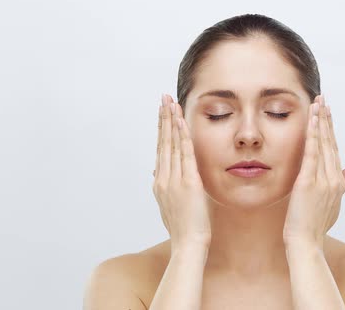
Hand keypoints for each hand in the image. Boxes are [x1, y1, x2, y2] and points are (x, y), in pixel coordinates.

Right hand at [152, 94, 211, 250]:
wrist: (188, 245)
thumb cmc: (183, 228)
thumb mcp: (169, 206)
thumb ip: (164, 187)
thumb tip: (156, 172)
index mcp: (160, 183)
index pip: (160, 150)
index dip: (161, 130)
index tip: (162, 113)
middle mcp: (163, 178)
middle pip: (162, 142)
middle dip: (163, 118)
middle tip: (163, 98)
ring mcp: (174, 180)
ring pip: (171, 144)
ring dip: (171, 121)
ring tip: (170, 102)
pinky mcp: (188, 183)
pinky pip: (184, 154)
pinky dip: (182, 136)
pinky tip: (181, 122)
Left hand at [283, 95, 344, 248]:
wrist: (306, 242)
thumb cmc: (315, 226)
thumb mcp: (333, 203)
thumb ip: (343, 184)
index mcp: (338, 182)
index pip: (334, 150)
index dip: (331, 130)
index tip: (328, 114)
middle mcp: (334, 178)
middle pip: (330, 142)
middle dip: (327, 119)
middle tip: (324, 99)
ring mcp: (323, 179)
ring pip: (323, 143)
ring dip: (320, 121)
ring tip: (318, 102)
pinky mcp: (309, 181)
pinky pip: (311, 152)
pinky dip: (312, 134)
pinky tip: (312, 119)